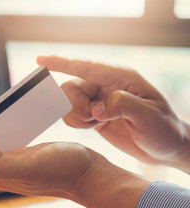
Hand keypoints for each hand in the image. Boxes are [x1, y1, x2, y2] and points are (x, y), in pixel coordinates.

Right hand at [37, 55, 189, 171]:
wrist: (165, 147)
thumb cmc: (163, 129)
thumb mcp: (149, 116)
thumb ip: (122, 106)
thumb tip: (95, 109)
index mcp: (120, 77)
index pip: (86, 66)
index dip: (62, 63)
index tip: (41, 60)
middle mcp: (105, 84)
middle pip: (70, 87)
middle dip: (77, 107)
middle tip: (95, 120)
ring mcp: (97, 99)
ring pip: (68, 102)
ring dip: (77, 117)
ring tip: (98, 124)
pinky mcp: (93, 113)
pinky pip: (70, 114)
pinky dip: (76, 123)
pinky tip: (95, 127)